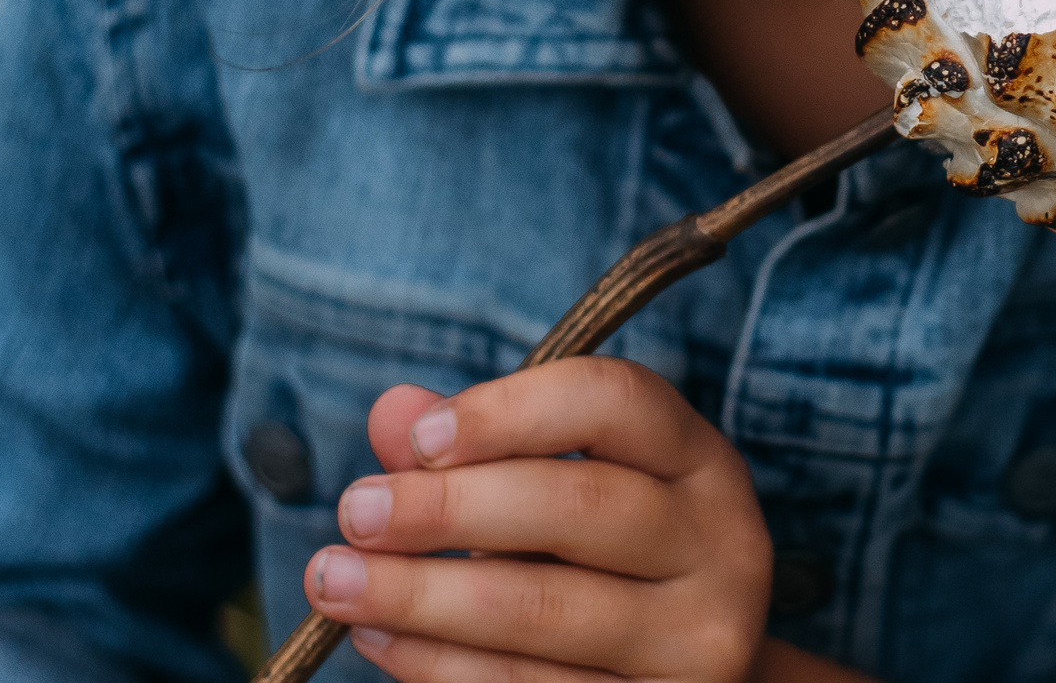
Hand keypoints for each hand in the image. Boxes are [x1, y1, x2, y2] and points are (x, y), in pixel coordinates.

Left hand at [304, 358, 771, 681]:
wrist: (693, 680)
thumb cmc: (608, 566)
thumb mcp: (567, 491)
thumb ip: (484, 449)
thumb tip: (393, 410)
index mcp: (701, 462)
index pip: (617, 401)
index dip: (511, 410)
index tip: (417, 438)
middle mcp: (721, 543)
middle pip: (578, 504)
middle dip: (448, 507)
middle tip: (354, 511)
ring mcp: (698, 637)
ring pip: (545, 608)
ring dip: (421, 594)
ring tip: (334, 579)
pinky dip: (440, 665)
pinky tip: (379, 638)